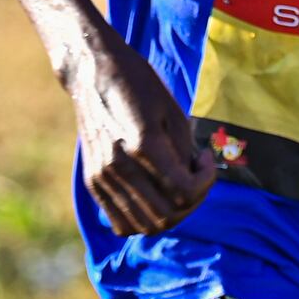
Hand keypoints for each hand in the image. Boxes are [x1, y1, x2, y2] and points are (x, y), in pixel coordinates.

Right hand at [71, 32, 215, 235]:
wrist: (92, 73)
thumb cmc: (139, 85)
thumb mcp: (172, 110)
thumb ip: (184, 151)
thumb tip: (193, 180)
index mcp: (143, 144)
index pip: (184, 191)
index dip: (206, 180)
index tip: (205, 157)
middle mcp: (118, 167)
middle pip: (165, 216)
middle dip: (193, 201)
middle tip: (197, 176)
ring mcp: (102, 177)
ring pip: (143, 225)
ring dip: (170, 214)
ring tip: (178, 188)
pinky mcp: (92, 182)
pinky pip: (120, 223)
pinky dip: (144, 219)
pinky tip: (155, 195)